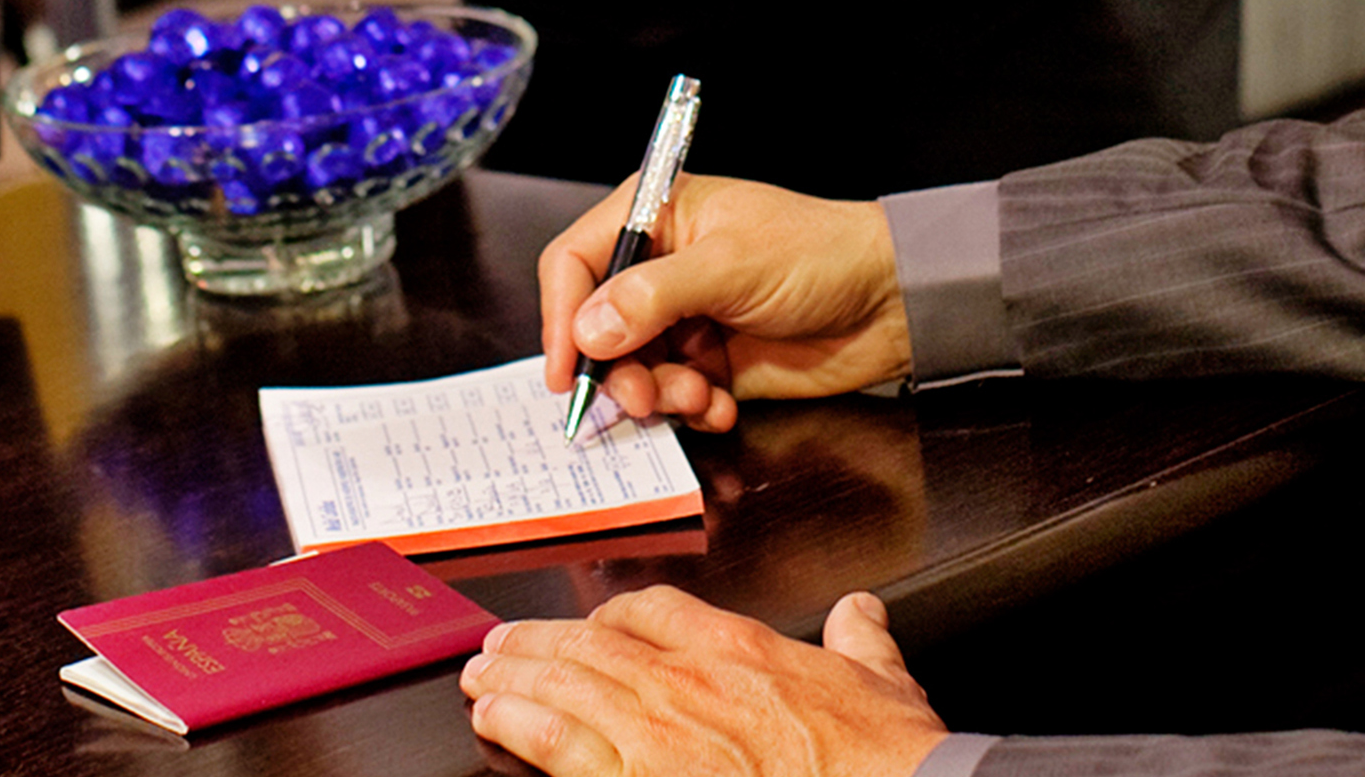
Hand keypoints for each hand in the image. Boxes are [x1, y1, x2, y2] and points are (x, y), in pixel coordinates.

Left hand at [461, 587, 947, 776]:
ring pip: (567, 684)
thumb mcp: (883, 681)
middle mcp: (689, 681)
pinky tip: (496, 718)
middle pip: (592, 642)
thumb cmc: (882, 754)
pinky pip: (563, 744)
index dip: (614, 613)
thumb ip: (861, 643)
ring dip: (515, 675)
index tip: (595, 622)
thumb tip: (861, 615)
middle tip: (500, 643)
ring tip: (481, 675)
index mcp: (741, 650)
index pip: (656, 610)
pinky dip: (522, 724)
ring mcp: (660, 733)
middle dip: (540, 642)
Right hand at [539, 175, 910, 431]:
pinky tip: (721, 407)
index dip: (563, 316)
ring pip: (632, 369)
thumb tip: (589, 329)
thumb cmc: (821, 255)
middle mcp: (661, 267)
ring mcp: (684, 319)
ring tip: (698, 398)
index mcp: (657, 217)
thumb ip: (655, 297)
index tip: (567, 368)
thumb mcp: (733, 266)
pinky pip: (672, 396)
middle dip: (617, 369)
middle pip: (597, 327)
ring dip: (658, 395)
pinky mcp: (710, 363)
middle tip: (644, 398)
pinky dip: (690, 410)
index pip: (577, 262)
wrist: (891, 303)